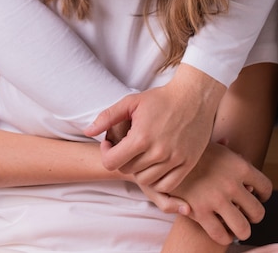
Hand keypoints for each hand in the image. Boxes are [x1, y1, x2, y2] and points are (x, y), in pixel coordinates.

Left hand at [85, 64, 225, 191]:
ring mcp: (174, 160)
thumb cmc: (160, 98)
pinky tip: (155, 163)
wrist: (193, 97)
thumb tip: (88, 131)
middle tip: (127, 145)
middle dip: (122, 159)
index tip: (110, 144)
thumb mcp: (131, 102)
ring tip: (141, 153)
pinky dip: (158, 179)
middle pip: (128, 171)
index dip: (106, 154)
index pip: (112, 162)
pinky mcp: (188, 164)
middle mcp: (158, 152)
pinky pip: (166, 185)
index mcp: (141, 137)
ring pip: (146, 180)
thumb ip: (107, 117)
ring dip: (139, 170)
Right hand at [162, 142, 272, 245]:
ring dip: (241, 229)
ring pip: (243, 228)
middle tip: (245, 212)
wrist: (156, 156)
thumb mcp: (205, 142)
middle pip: (258, 212)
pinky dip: (223, 235)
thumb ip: (220, 148)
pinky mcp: (200, 212)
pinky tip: (219, 227)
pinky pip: (221, 235)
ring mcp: (216, 199)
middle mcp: (230, 183)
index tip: (257, 196)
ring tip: (234, 223)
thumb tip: (228, 143)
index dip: (264, 194)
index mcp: (238, 164)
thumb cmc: (182, 147)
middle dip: (254, 215)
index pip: (265, 186)